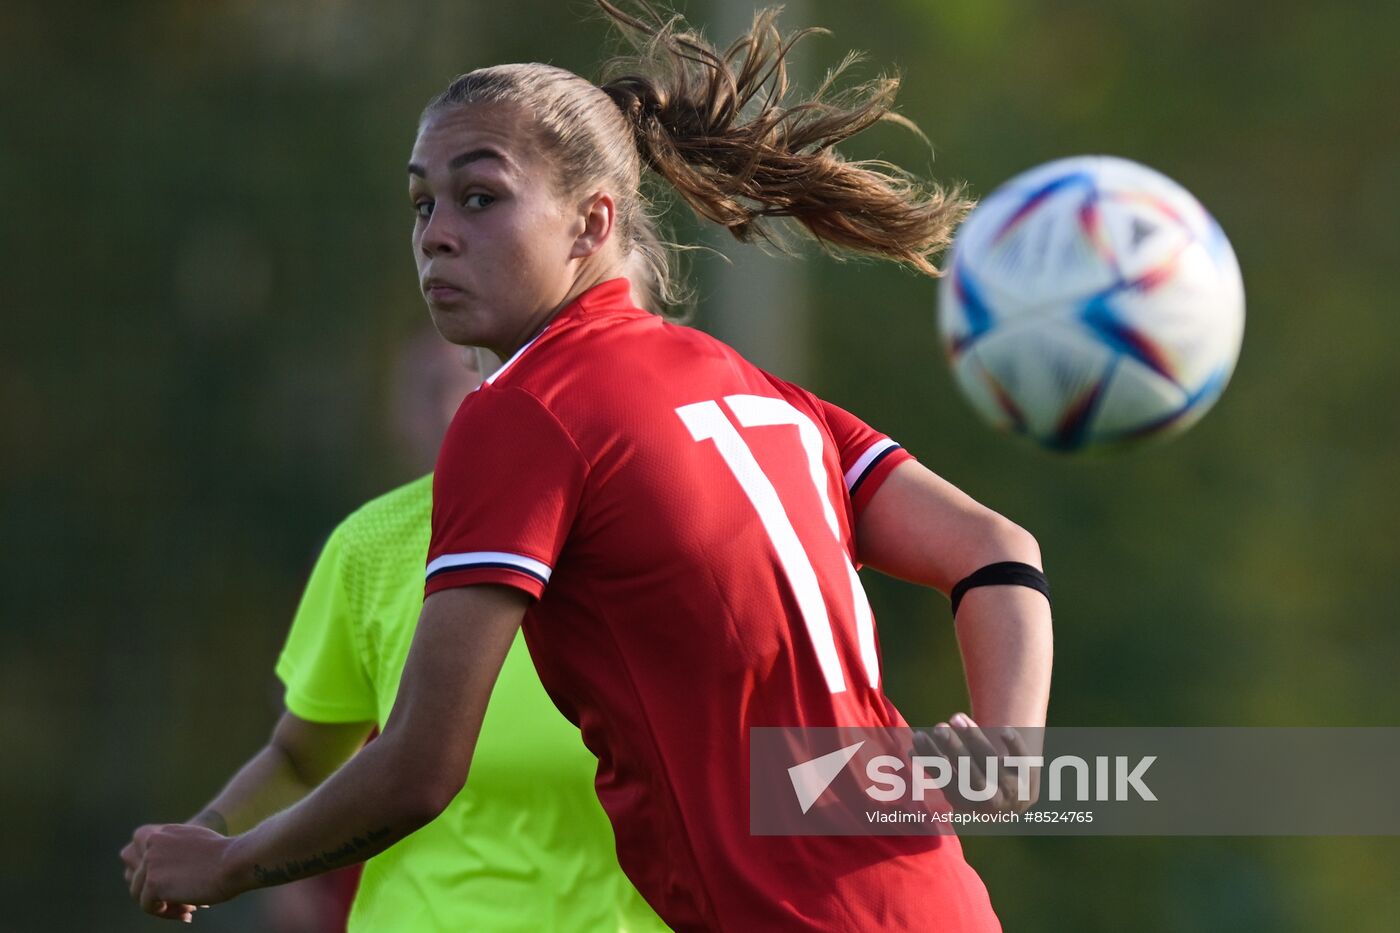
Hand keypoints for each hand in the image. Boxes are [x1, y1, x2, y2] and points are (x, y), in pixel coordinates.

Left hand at [123, 823, 238, 917]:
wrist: (234, 862)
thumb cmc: (226, 857)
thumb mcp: (197, 845)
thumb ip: (175, 852)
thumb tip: (162, 876)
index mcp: (164, 832)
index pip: (134, 851)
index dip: (145, 870)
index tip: (171, 883)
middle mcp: (153, 842)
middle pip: (130, 873)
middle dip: (144, 887)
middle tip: (170, 897)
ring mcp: (150, 862)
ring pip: (138, 893)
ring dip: (160, 903)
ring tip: (187, 907)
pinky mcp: (153, 882)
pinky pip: (148, 906)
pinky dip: (166, 913)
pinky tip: (188, 910)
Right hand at [914, 713, 1039, 814]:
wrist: (1016, 796)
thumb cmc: (976, 782)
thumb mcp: (958, 781)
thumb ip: (937, 767)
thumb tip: (911, 750)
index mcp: (968, 806)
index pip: (946, 782)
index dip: (932, 760)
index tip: (918, 736)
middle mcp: (991, 803)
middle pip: (969, 775)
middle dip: (953, 749)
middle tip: (939, 727)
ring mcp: (1012, 791)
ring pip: (992, 764)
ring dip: (974, 739)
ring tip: (957, 717)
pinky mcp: (1030, 777)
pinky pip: (1023, 761)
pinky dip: (1015, 747)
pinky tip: (1003, 730)